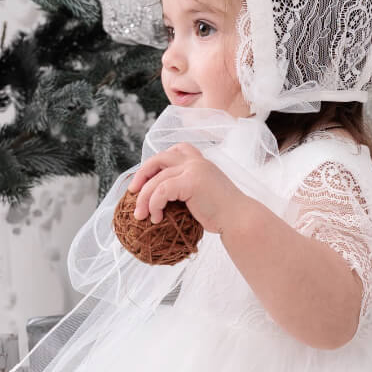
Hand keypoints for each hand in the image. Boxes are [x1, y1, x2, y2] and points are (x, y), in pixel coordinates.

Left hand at [126, 143, 243, 235]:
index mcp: (200, 162)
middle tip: (132, 192)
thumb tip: (168, 201)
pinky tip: (156, 218)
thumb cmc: (224, 214)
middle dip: (142, 174)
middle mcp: (197, 161)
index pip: (173, 152)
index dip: (155, 164)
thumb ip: (188, 190)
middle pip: (159, 159)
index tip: (145, 181)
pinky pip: (161, 191)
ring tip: (141, 216)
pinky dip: (153, 204)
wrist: (239, 220)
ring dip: (144, 198)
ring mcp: (194, 169)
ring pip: (157, 179)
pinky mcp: (191, 182)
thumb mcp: (204, 196)